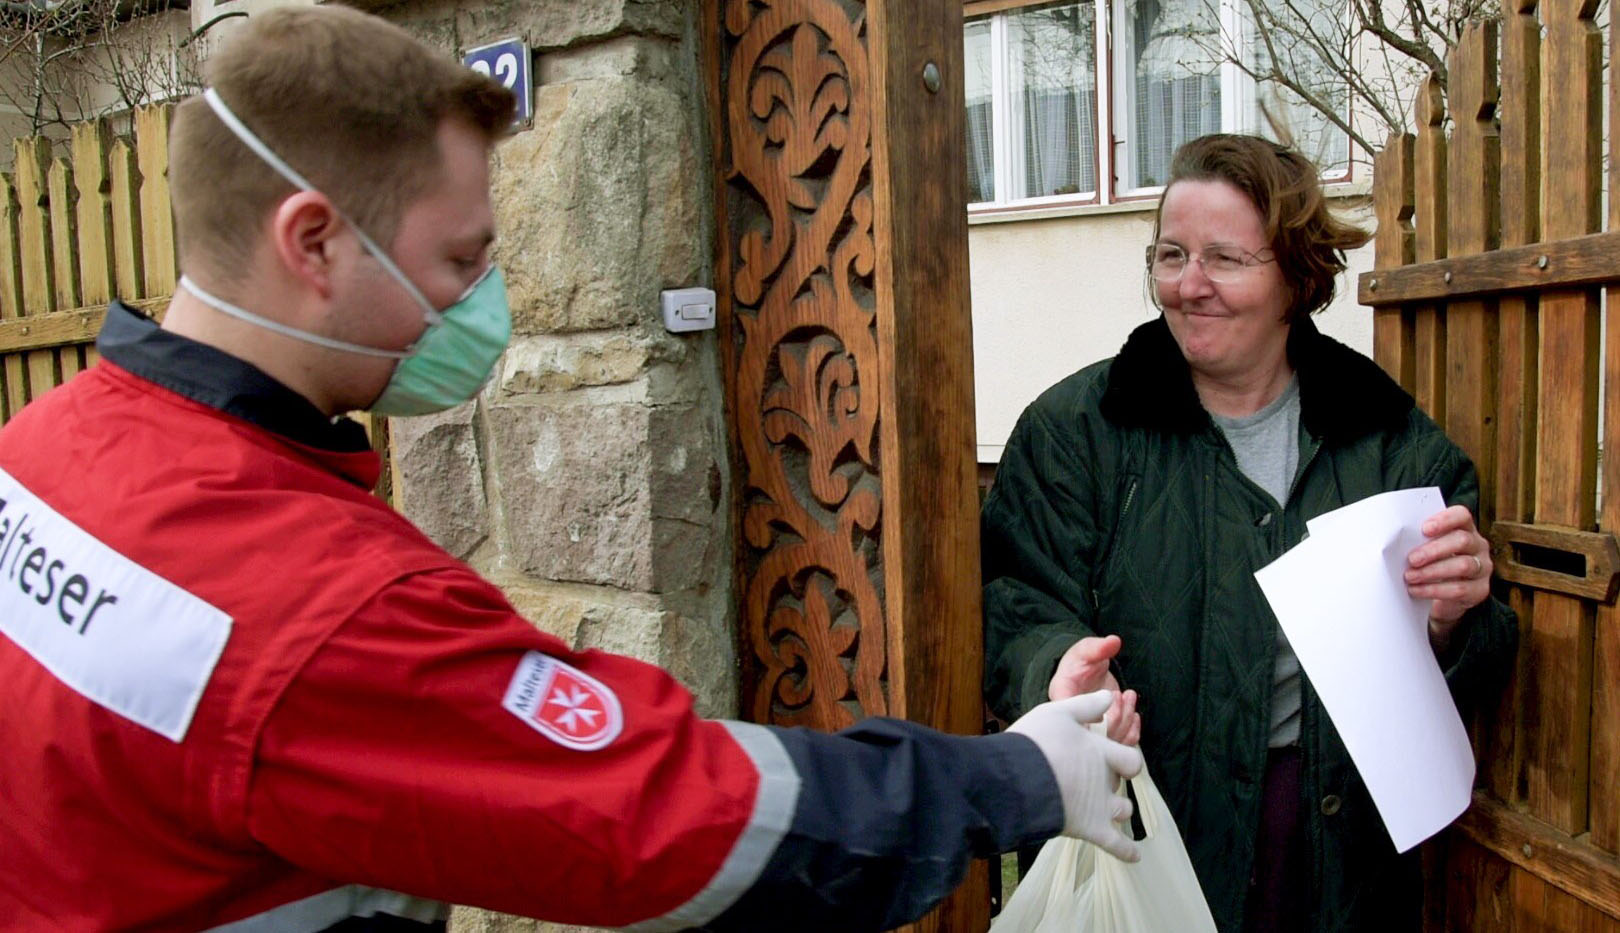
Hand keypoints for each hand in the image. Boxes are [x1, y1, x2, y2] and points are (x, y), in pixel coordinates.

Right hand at [1008, 690, 1144, 860]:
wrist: (1015, 780)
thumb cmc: (1034, 743)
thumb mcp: (1058, 713)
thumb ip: (1085, 705)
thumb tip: (1108, 694)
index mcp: (1100, 751)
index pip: (1129, 757)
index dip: (1123, 758)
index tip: (1111, 757)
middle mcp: (1105, 779)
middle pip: (1123, 783)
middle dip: (1115, 782)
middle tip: (1095, 781)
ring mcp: (1100, 806)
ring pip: (1122, 810)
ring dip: (1119, 810)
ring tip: (1110, 811)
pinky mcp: (1091, 829)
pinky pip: (1116, 845)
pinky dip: (1127, 852)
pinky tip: (1136, 857)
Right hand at [1049, 635, 1140, 744]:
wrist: (1085, 674)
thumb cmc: (1080, 662)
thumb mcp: (1085, 651)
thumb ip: (1097, 648)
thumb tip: (1113, 642)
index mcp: (1061, 701)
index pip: (1073, 719)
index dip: (1095, 713)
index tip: (1109, 695)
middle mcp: (1072, 724)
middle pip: (1095, 738)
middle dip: (1117, 716)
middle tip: (1121, 694)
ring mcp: (1090, 733)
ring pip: (1110, 743)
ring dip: (1127, 721)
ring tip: (1128, 698)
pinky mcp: (1105, 737)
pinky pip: (1121, 746)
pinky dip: (1133, 732)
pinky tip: (1134, 714)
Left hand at [1404, 505, 1491, 648]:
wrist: (1438, 599)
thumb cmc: (1427, 565)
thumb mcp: (1423, 550)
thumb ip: (1416, 541)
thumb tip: (1392, 539)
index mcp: (1464, 529)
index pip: (1461, 515)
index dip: (1445, 520)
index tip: (1424, 529)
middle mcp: (1478, 545)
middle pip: (1462, 540)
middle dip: (1433, 550)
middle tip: (1411, 559)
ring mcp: (1482, 568)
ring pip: (1462, 565)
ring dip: (1432, 571)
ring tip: (1410, 577)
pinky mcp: (1480, 590)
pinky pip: (1459, 589)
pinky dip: (1434, 590)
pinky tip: (1416, 590)